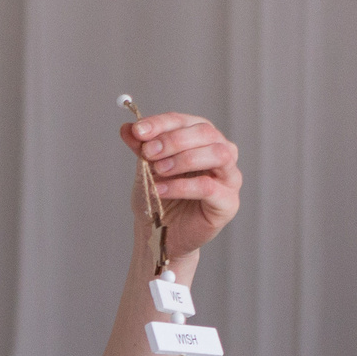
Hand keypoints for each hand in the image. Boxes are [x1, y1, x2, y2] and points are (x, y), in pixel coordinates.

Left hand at [117, 113, 241, 262]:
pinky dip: (182, 186)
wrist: (160, 234)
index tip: (138, 131)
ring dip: (184, 159)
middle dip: (174, 140)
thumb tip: (127, 127)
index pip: (184, 121)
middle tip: (149, 152)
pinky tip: (161, 189)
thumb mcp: (146, 168)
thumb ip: (141, 147)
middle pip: (206, 132)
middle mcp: (222, 152)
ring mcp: (229, 177)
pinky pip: (209, 187)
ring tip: (158, 169)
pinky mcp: (228, 202)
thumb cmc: (159, 198)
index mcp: (202, 138)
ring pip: (217, 154)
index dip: (161, 123)